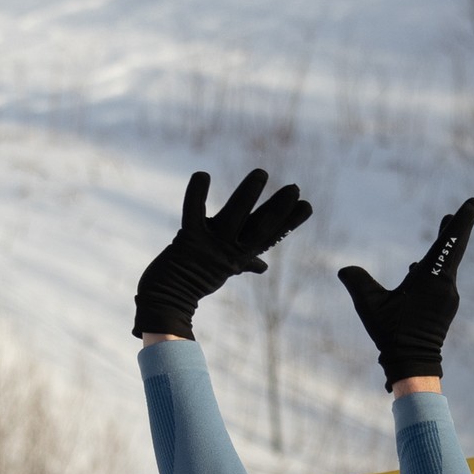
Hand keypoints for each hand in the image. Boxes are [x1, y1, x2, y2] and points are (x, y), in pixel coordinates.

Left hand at [132, 170, 312, 338]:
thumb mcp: (225, 269)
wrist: (166, 299)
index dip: (288, 222)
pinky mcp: (187, 238)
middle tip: (294, 188)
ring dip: (247, 194)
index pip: (269, 236)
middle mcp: (229, 250)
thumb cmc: (195, 280)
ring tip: (261, 174)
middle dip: (277, 207)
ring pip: (233, 215)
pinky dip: (196, 193)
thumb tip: (262, 266)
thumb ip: (245, 262)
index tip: (307, 206)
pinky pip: (193, 212)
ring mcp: (209, 245)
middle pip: (259, 226)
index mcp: (239, 256)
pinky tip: (202, 174)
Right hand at [337, 199, 473, 388]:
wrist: (413, 364)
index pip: (449, 242)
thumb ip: (357, 282)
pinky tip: (418, 268)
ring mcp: (448, 297)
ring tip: (446, 227)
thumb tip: (344, 270)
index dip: (461, 221)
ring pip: (448, 264)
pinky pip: (442, 279)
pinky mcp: (444, 307)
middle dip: (458, 227)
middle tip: (470, 207)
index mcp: (432, 279)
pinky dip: (435, 267)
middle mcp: (446, 285)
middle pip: (454, 249)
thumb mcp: (369, 305)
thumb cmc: (392, 333)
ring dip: (445, 246)